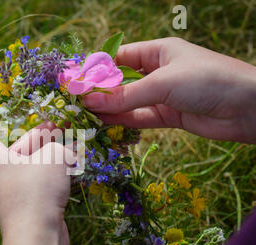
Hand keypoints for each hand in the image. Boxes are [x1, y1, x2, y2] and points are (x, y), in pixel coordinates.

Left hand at [0, 98, 73, 244]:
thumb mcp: (52, 158)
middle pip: (8, 146)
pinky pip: (31, 180)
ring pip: (23, 163)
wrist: (35, 237)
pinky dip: (45, 169)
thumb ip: (57, 146)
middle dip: (31, 133)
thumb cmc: (36, 191)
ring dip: (42, 150)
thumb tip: (61, 153)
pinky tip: (66, 165)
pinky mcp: (21, 204)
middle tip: (52, 123)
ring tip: (64, 140)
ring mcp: (7, 190)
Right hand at [83, 37, 255, 142]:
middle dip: (100, 92)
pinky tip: (105, 124)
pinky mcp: (168, 116)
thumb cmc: (207, 80)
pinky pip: (139, 118)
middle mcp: (159, 72)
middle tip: (76, 102)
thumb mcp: (162, 83)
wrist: (248, 108)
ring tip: (85, 116)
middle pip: (122, 82)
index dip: (97, 69)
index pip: (120, 57)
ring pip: (128, 102)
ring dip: (109, 109)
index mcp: (159, 51)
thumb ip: (125, 95)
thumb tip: (89, 100)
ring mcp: (163, 95)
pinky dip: (123, 122)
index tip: (76, 80)